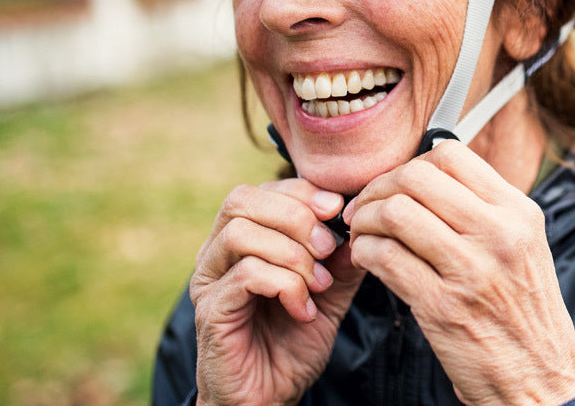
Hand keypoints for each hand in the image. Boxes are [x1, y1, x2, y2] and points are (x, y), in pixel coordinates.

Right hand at [189, 179, 365, 405]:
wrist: (271, 397)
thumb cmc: (294, 341)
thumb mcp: (331, 292)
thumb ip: (343, 258)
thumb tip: (365, 221)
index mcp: (244, 239)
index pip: (264, 189)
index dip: (303, 192)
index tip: (338, 211)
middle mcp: (217, 253)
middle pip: (243, 200)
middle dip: (296, 218)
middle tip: (328, 250)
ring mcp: (209, 280)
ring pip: (242, 233)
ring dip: (292, 254)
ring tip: (317, 284)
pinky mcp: (211, 310)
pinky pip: (246, 274)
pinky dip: (286, 285)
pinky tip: (304, 309)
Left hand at [343, 140, 574, 405]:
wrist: (540, 378)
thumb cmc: (523, 314)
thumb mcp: (523, 247)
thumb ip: (484, 210)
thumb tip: (429, 177)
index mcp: (519, 212)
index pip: (451, 155)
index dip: (410, 165)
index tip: (396, 186)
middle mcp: (499, 233)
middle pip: (416, 177)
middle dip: (378, 188)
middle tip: (365, 208)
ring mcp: (471, 269)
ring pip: (395, 213)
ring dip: (365, 220)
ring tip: (362, 235)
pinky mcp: (442, 306)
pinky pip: (385, 257)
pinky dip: (364, 252)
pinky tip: (367, 260)